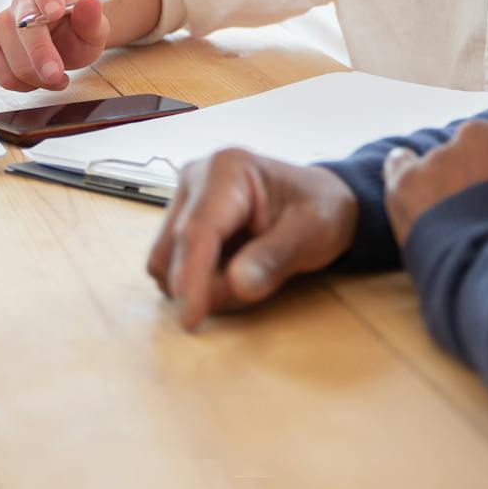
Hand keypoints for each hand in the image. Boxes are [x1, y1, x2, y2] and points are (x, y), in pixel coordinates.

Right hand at [0, 0, 110, 91]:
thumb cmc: (77, 32)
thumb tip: (90, 2)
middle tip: (57, 75)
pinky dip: (24, 86)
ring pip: (14, 58)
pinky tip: (38, 80)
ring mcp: (0, 22)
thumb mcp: (94, 30)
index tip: (55, 13)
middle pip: (24, 28)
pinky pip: (2, 74)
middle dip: (40, 54)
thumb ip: (92, 18)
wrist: (62, 42)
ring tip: (57, 76)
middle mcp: (21, 1)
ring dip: (39, 78)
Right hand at [146, 148, 358, 329]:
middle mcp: (195, 178)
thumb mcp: (313, 233)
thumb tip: (238, 285)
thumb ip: (276, 257)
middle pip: (173, 250)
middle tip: (256, 285)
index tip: (191, 318)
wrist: (319, 201)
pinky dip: (199, 282)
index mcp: (227, 170)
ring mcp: (183, 200)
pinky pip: (173, 267)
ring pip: (167, 263)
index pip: (197, 230)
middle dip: (205, 284)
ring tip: (251, 273)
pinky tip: (235, 270)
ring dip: (202, 286)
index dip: (191, 276)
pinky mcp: (179, 222)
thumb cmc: (320, 210)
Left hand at [383, 116, 487, 246]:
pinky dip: (404, 186)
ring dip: (440, 188)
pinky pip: (398, 168)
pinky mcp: (407, 180)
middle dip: (469, 173)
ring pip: (435, 165)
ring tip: (450, 228)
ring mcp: (439, 155)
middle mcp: (477, 132)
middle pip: (468, 148)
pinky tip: (412, 206)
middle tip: (475, 213)